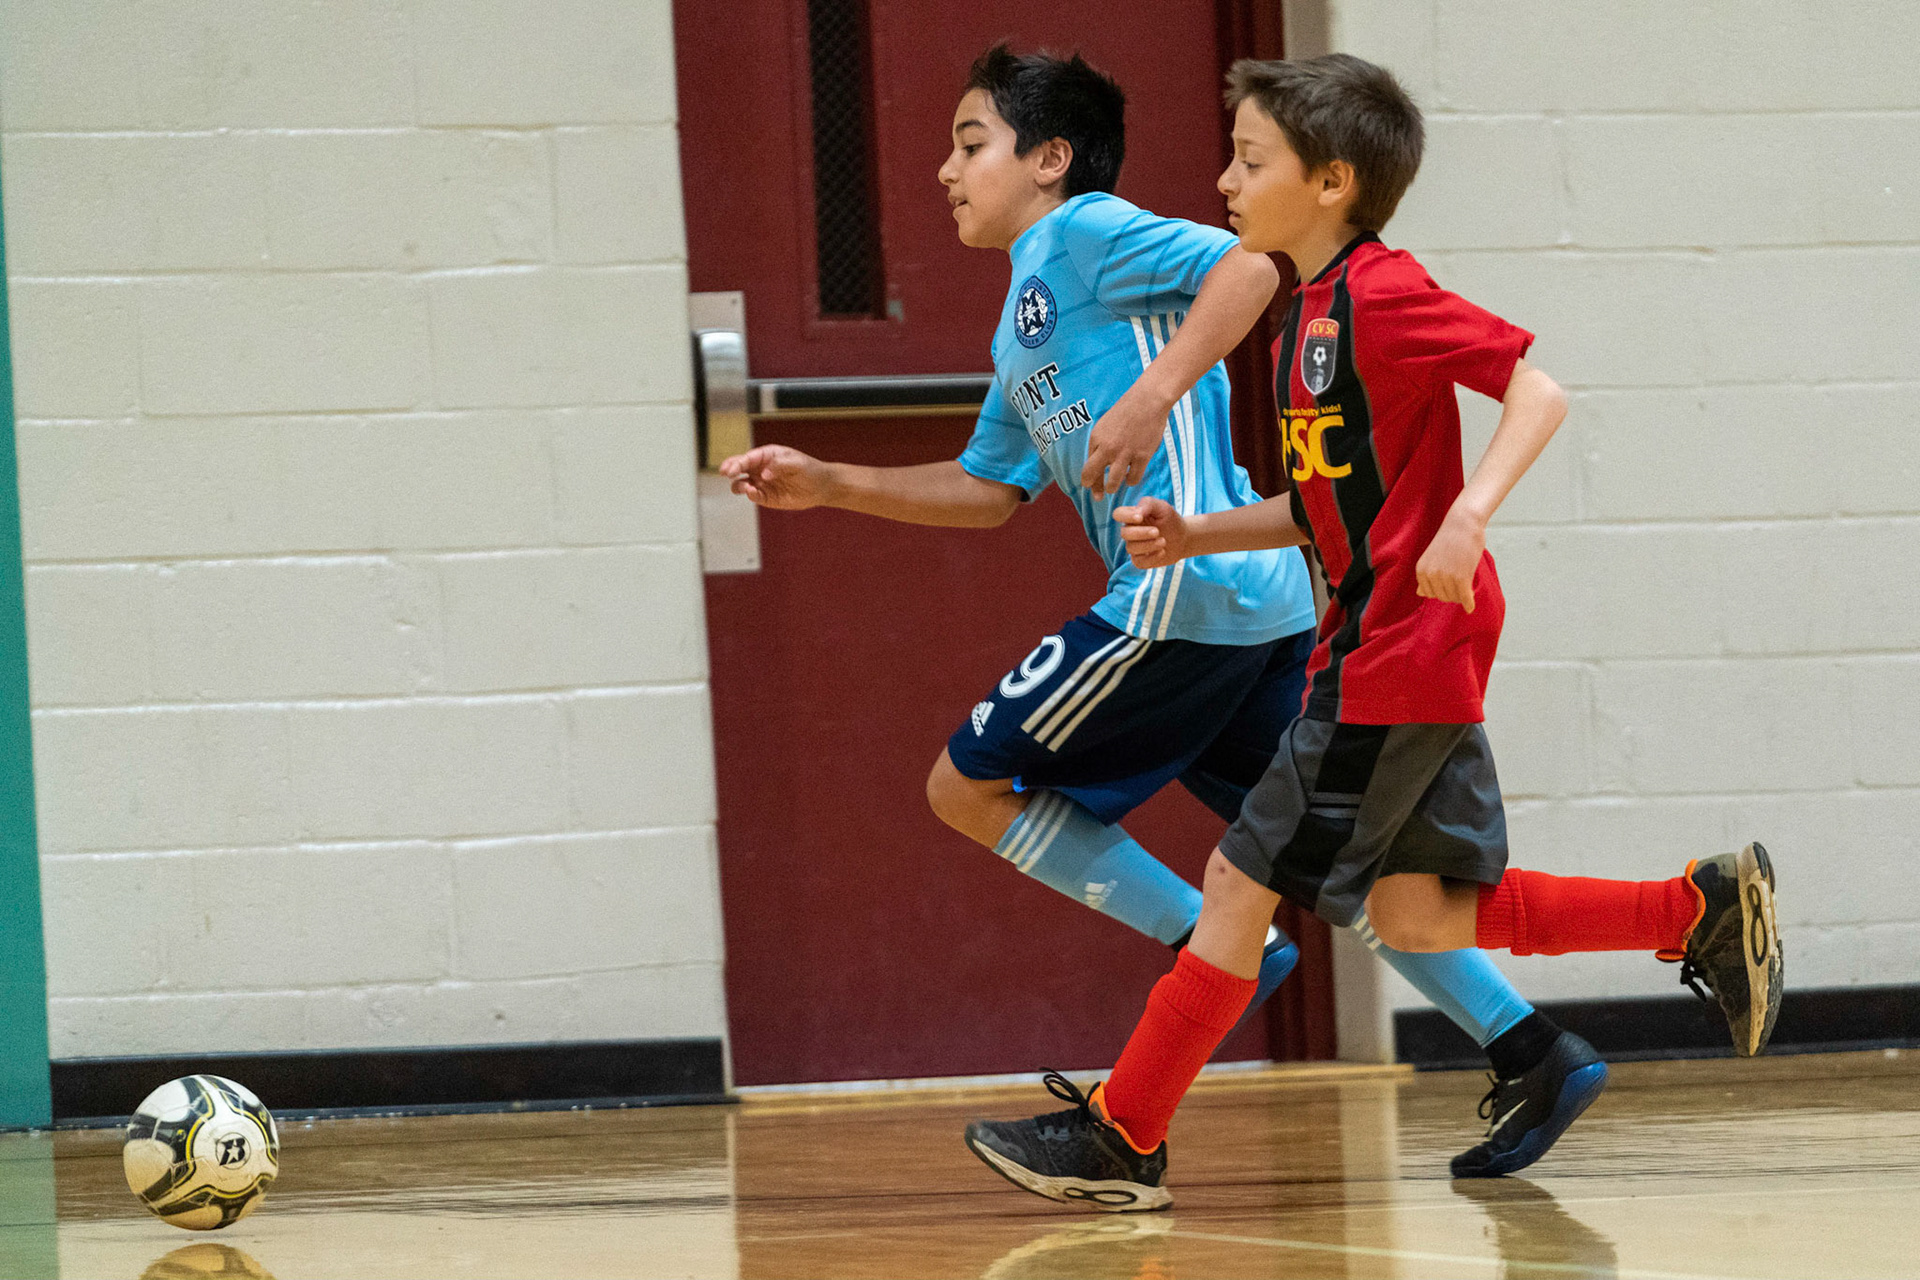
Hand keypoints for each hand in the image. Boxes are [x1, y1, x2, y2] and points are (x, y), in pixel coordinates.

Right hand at [718, 445, 832, 509]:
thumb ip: (780, 465)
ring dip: (738, 485)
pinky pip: (752, 496)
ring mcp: (761, 483)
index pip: (748, 457)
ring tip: (745, 487)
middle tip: (726, 472)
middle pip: (739, 467)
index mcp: (767, 455)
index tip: (732, 469)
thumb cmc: (809, 470)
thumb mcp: (797, 463)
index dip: (738, 462)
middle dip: (730, 469)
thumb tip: (764, 474)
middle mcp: (760, 468)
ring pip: (741, 483)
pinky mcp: (765, 497)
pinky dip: (750, 495)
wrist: (820, 487)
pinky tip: (753, 493)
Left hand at [1080, 392, 1168, 494]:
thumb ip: (1099, 445)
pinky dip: (1131, 480)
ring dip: (1113, 487)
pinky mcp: (1142, 456)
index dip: (1088, 481)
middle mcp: (1108, 448)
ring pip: (1114, 483)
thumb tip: (1096, 465)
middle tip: (1099, 496)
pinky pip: (1133, 478)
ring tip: (1115, 486)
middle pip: (1096, 478)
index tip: (1089, 487)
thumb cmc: (1126, 412)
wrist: (1147, 401)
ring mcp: (1125, 453)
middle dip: (1097, 490)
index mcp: (1096, 440)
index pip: (1087, 468)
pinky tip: (1131, 476)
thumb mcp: (1104, 426)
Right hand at [1115, 497, 1189, 568]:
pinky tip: (1162, 552)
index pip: (1118, 514)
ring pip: (1131, 548)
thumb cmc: (1170, 520)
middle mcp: (1130, 531)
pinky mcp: (1140, 560)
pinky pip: (1138, 562)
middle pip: (1124, 533)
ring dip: (1148, 545)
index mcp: (1132, 516)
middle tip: (1157, 531)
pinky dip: (1151, 557)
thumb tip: (1136, 513)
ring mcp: (1134, 546)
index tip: (1139, 518)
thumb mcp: (1162, 507)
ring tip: (1163, 541)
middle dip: (1140, 533)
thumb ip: (1148, 504)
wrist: (1183, 538)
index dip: (1125, 516)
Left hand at [1415, 504, 1485, 611]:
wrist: (1463, 523)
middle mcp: (1431, 575)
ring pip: (1454, 598)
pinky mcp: (1461, 577)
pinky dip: (1469, 604)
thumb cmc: (1450, 540)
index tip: (1451, 584)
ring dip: (1461, 596)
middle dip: (1453, 594)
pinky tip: (1471, 607)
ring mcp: (1446, 577)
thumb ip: (1427, 576)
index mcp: (1421, 570)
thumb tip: (1420, 594)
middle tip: (1462, 584)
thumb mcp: (1432, 558)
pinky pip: (1465, 598)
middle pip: (1442, 597)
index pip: (1430, 594)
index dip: (1442, 591)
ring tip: (1467, 586)